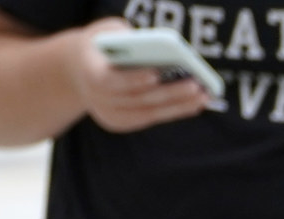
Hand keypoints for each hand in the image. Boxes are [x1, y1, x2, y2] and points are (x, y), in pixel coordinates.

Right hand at [68, 16, 208, 131]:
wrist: (80, 69)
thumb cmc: (101, 44)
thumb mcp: (107, 31)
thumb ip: (125, 35)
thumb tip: (157, 47)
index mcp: (89, 72)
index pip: (110, 80)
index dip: (132, 79)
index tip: (156, 74)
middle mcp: (97, 98)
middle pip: (137, 99)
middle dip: (169, 92)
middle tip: (196, 85)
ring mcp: (109, 114)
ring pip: (148, 112)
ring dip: (179, 105)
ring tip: (203, 95)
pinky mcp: (122, 122)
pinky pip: (152, 117)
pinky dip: (174, 111)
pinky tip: (195, 104)